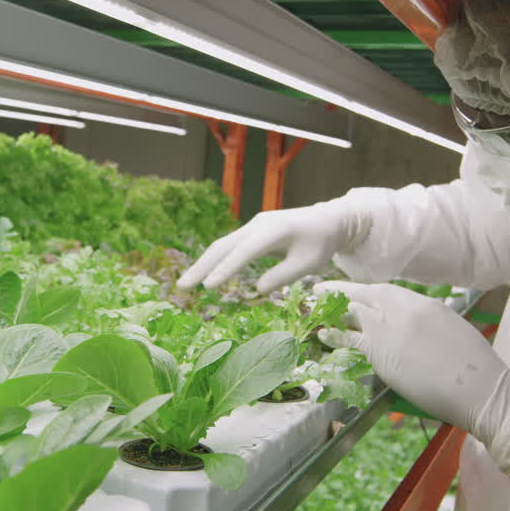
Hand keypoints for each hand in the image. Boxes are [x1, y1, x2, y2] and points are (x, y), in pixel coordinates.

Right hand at [178, 200, 363, 292]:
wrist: (327, 220)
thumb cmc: (320, 243)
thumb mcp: (308, 263)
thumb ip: (284, 276)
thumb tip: (258, 289)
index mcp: (273, 230)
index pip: (244, 252)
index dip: (226, 269)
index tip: (209, 287)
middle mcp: (258, 225)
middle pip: (223, 246)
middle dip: (202, 267)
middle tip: (183, 287)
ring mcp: (252, 227)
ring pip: (222, 245)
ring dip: (203, 264)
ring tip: (185, 285)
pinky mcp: (252, 232)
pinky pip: (229, 247)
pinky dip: (215, 261)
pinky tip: (203, 276)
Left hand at [315, 282, 509, 476]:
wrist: (479, 388)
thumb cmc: (474, 365)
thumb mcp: (451, 328)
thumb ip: (426, 320)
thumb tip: (411, 324)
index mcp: (422, 303)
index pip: (383, 291)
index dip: (363, 291)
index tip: (351, 292)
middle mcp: (402, 310)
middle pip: (362, 295)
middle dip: (339, 291)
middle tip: (319, 290)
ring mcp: (389, 330)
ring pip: (352, 312)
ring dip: (330, 308)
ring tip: (312, 306)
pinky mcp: (381, 355)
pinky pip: (350, 340)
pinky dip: (334, 334)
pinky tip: (322, 333)